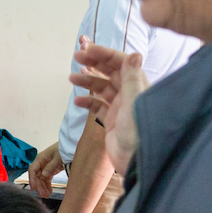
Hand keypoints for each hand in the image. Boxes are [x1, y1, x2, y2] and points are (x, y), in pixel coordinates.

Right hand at [26, 142, 62, 194]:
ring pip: (41, 179)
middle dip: (39, 186)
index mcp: (40, 158)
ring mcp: (45, 167)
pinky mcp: (50, 170)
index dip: (32, 179)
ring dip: (43, 187)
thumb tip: (43, 175)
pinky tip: (50, 191)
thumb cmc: (64, 149)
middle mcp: (41, 163)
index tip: (34, 188)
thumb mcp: (58, 157)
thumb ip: (51, 166)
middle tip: (43, 195)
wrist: (71, 146)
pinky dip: (47, 185)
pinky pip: (47, 179)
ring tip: (46, 196)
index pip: (32, 170)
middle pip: (36, 176)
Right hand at [72, 41, 146, 171]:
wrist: (137, 162)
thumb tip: (135, 54)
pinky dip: (88, 101)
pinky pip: (98, 106)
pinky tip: (78, 101)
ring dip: (87, 81)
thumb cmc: (139, 132)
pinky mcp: (112, 120)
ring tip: (72, 78)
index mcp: (138, 86)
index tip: (87, 50)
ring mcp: (120, 107)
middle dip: (94, 63)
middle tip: (76, 57)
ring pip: (102, 88)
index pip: (121, 63)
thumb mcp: (134, 103)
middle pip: (110, 73)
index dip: (105, 54)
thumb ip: (132, 79)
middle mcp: (130, 93)